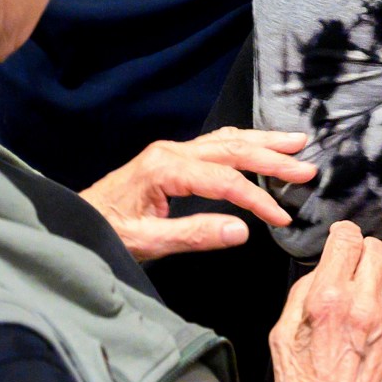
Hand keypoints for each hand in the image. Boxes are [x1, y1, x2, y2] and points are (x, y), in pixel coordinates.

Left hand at [79, 128, 315, 261]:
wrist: (73, 221)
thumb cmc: (104, 233)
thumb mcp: (147, 242)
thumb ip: (194, 234)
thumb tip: (242, 230)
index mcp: (165, 168)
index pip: (224, 179)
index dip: (257, 198)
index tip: (282, 217)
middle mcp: (171, 151)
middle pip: (232, 148)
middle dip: (272, 156)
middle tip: (307, 167)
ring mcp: (172, 151)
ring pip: (226, 139)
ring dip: (263, 142)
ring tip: (297, 143)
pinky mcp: (172, 158)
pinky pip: (216, 144)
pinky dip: (244, 143)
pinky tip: (260, 145)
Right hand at [271, 222, 381, 381]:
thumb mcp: (282, 334)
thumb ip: (303, 292)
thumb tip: (324, 268)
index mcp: (328, 301)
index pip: (347, 240)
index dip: (343, 233)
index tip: (342, 238)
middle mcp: (364, 308)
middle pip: (377, 248)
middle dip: (363, 252)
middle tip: (354, 267)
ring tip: (373, 287)